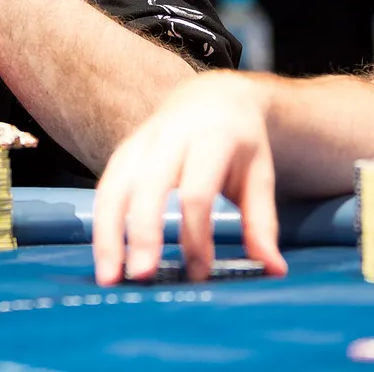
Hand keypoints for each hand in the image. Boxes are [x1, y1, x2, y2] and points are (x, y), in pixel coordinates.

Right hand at [92, 71, 285, 285]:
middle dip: (142, 233)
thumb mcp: (260, 175)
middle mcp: (169, 137)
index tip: (200, 273)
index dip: (196, 236)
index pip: (196, 193)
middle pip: (148, 187)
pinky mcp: (122, 152)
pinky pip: (105, 188)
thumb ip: (262, 223)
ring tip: (108, 276)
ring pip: (115, 187)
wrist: (212, 97)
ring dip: (108, 233)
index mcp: (210, 139)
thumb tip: (273, 269)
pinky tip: (104, 255)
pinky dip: (100, 223)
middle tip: (142, 276)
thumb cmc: (238, 142)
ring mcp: (139, 142)